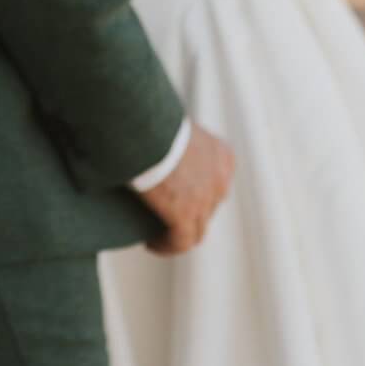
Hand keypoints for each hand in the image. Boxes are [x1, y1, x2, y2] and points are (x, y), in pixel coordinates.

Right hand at [137, 122, 235, 254]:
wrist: (144, 126)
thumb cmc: (148, 119)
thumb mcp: (173, 125)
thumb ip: (175, 139)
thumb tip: (154, 137)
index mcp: (221, 155)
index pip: (215, 183)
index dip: (196, 193)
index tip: (174, 195)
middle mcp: (220, 179)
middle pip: (207, 207)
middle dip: (188, 213)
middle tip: (162, 215)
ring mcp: (206, 198)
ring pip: (197, 229)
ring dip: (179, 234)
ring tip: (157, 236)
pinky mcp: (186, 213)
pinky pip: (182, 241)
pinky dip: (168, 246)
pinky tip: (151, 244)